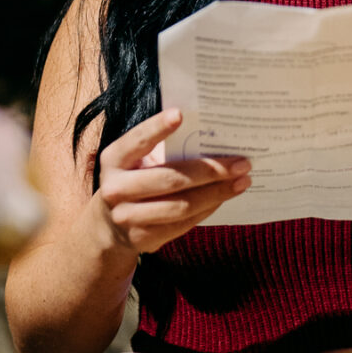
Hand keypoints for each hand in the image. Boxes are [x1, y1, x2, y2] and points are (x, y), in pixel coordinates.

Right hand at [96, 108, 249, 255]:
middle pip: (169, 179)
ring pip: (181, 206)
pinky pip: (183, 223)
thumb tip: (211, 134)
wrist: (109, 226)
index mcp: (114, 159)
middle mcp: (115, 188)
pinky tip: (224, 197)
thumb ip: (162, 147)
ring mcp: (127, 217)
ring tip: (242, 181)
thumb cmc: (134, 179)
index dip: (157, 128)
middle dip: (211, 170)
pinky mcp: (143, 239)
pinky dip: (208, 209)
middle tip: (242, 162)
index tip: (181, 114)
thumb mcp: (137, 160)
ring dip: (217, 193)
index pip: (137, 141)